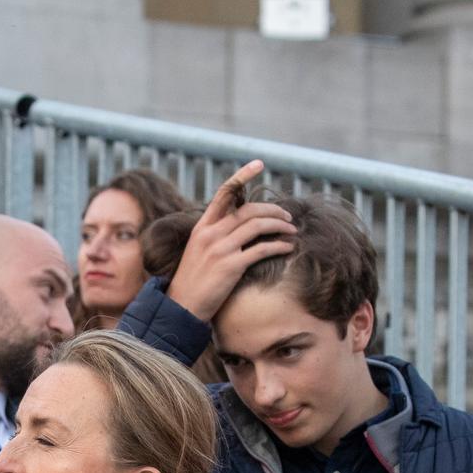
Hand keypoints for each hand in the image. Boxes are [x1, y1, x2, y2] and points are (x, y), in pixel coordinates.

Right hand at [163, 159, 297, 324]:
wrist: (181, 308)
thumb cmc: (194, 282)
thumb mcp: (199, 252)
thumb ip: (216, 236)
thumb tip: (239, 225)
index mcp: (202, 227)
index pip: (224, 193)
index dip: (242, 175)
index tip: (259, 164)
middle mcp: (210, 233)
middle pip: (248, 209)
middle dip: (273, 210)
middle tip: (288, 217)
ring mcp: (220, 249)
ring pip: (257, 225)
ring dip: (280, 226)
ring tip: (292, 231)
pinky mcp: (231, 266)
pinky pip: (261, 250)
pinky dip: (279, 246)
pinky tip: (288, 247)